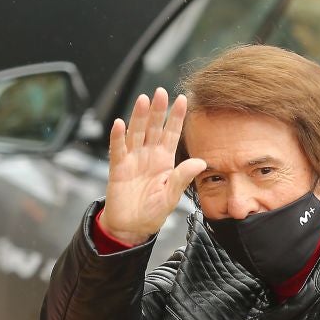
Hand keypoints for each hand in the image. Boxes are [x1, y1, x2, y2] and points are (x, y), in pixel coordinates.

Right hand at [102, 88, 205, 244]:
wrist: (132, 228)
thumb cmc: (153, 212)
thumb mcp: (172, 195)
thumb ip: (183, 177)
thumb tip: (201, 161)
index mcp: (164, 160)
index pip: (172, 133)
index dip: (177, 117)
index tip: (184, 99)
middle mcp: (149, 155)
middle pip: (153, 127)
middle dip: (157, 110)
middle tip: (161, 91)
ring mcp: (133, 159)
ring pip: (136, 133)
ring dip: (138, 117)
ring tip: (143, 100)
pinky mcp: (118, 168)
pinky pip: (118, 150)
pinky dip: (118, 137)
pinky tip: (119, 123)